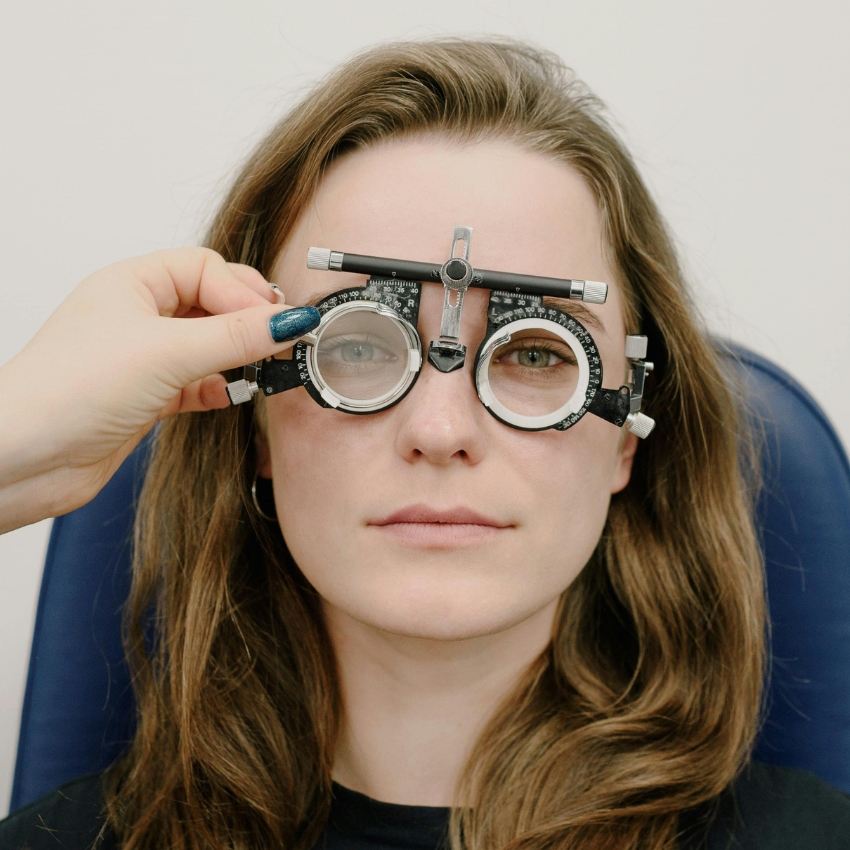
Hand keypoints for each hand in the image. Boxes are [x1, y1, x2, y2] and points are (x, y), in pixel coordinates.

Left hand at [0, 248, 317, 532]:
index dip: (245, 293)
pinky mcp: (146, 397)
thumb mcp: (167, 352)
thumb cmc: (68, 390)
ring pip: (207, 345)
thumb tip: (291, 321)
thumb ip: (235, 336)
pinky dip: (219, 388)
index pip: (207, 270)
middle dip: (247, 321)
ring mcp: (142, 358)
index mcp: (132, 283)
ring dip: (237, 357)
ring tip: (264, 369)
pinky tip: (230, 396)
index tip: (277, 324)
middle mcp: (137, 315)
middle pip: (211, 304)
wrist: (25, 459)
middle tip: (280, 342)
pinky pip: (197, 383)